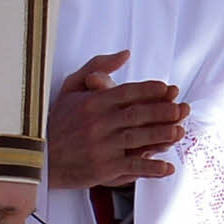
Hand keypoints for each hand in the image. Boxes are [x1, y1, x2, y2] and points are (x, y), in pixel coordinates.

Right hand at [46, 50, 189, 188]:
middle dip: (163, 111)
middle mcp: (98, 123)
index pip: (126, 92)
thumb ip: (97, 67)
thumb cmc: (59, 122)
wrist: (40, 157)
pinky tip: (168, 167)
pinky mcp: (103, 169)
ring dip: (162, 135)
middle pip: (137, 115)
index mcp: (92, 103)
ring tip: (180, 131)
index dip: (150, 90)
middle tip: (183, 109)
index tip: (168, 88)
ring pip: (137, 138)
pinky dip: (151, 168)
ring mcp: (102, 147)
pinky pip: (132, 166)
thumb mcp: (71, 88)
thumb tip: (126, 54)